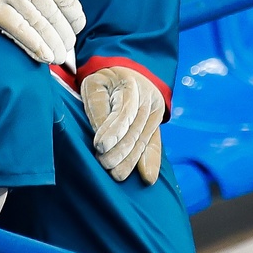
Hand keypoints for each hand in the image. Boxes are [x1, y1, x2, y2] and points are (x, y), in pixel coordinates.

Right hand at [0, 0, 84, 68]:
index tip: (75, 30)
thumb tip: (66, 29)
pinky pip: (21, 30)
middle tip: (66, 51)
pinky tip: (45, 56)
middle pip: (53, 14)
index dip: (74, 17)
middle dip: (63, 36)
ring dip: (52, 45)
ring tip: (57, 58)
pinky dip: (35, 45)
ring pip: (40, 24)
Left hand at [77, 66, 165, 182]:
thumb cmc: (104, 82)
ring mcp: (155, 112)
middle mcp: (148, 98)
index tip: (100, 146)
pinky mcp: (157, 124)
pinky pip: (155, 144)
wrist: (127, 74)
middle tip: (104, 164)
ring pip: (143, 139)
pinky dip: (151, 161)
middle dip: (119, 150)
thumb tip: (99, 132)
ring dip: (130, 160)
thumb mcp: (95, 84)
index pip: (124, 111)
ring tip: (116, 174)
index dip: (113, 130)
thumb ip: (97, 105)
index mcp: (130, 84)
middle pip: (135, 129)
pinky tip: (148, 178)